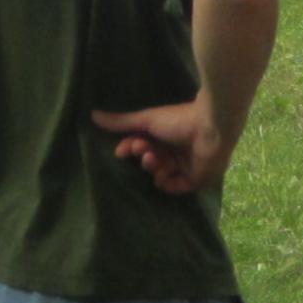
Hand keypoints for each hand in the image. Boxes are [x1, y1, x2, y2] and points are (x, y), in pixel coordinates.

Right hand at [92, 99, 232, 196]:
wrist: (210, 128)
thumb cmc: (178, 120)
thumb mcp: (146, 120)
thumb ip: (121, 122)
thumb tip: (93, 115)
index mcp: (164, 135)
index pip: (141, 146)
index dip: (130, 149)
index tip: (121, 149)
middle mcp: (174, 150)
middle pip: (150, 161)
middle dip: (143, 157)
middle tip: (143, 149)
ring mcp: (185, 165)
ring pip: (160, 173)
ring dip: (153, 167)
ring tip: (154, 157)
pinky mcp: (195, 179)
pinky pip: (175, 187)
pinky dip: (166, 183)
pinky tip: (163, 174)